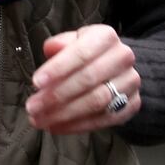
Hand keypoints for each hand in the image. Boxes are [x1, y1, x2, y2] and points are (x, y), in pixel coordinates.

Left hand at [25, 24, 140, 133]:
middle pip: (88, 80)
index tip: (35, 82)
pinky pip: (104, 119)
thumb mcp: (73, 41)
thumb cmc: (87, 52)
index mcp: (106, 37)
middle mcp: (123, 58)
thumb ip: (61, 44)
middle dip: (56, 96)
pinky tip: (57, 127)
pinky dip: (78, 126)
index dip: (57, 68)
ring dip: (64, 114)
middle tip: (32, 108)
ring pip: (96, 102)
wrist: (117, 66)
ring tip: (40, 120)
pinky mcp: (132, 105)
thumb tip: (50, 48)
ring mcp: (130, 83)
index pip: (81, 53)